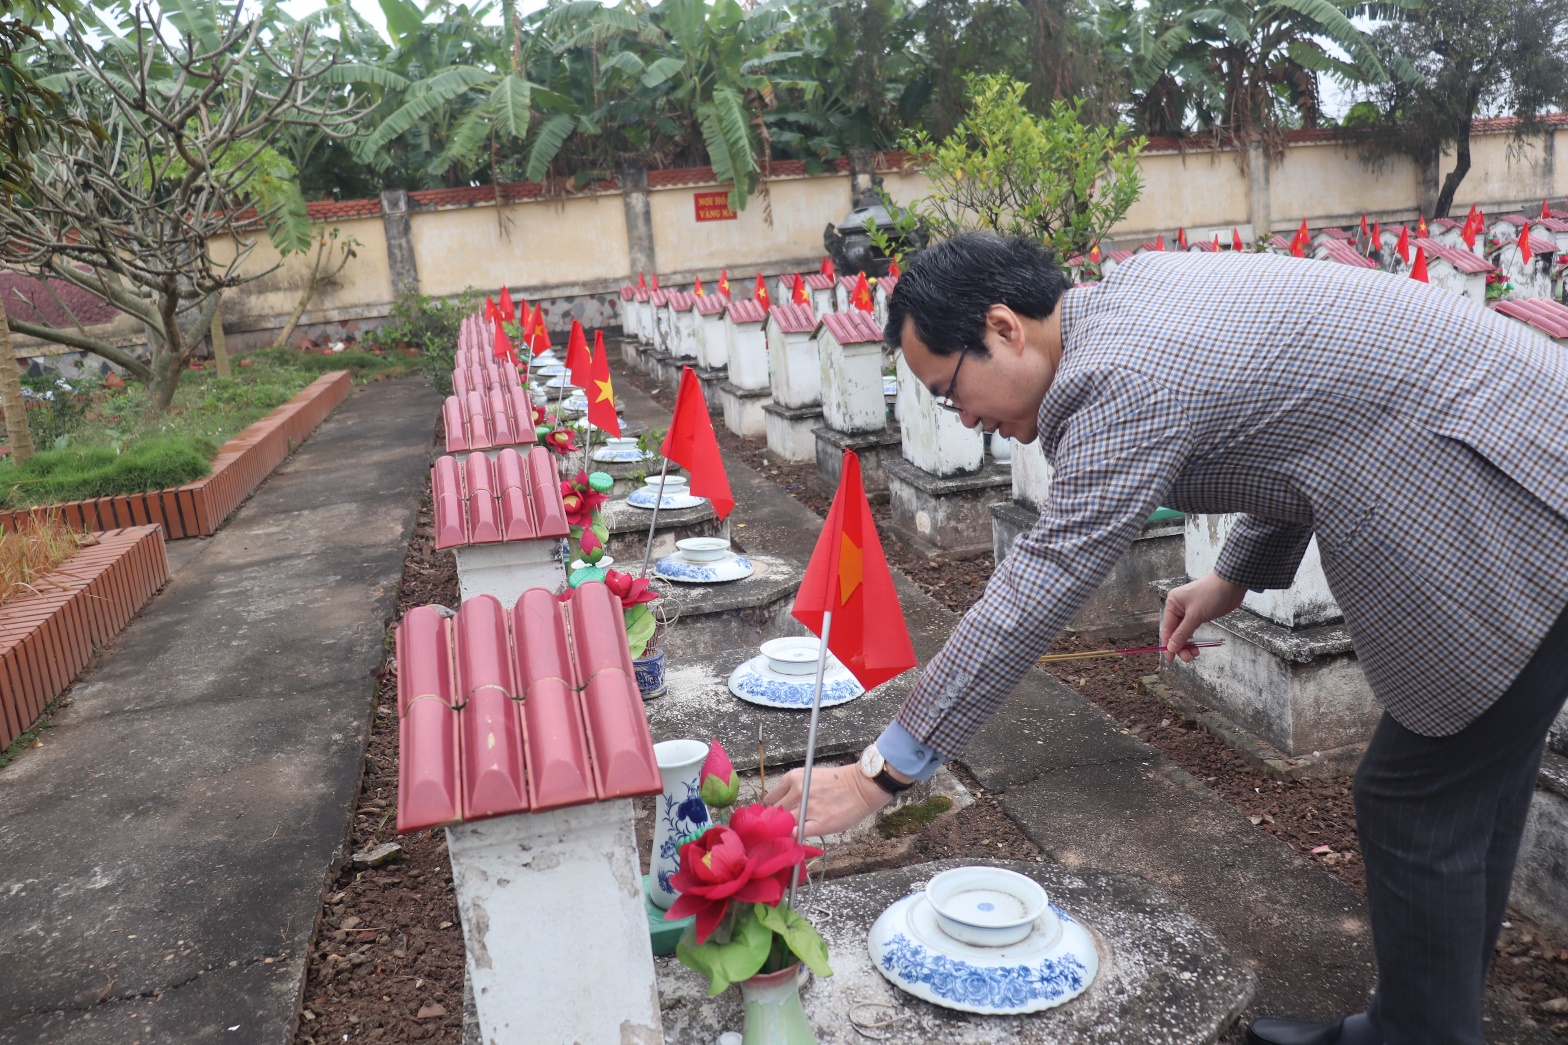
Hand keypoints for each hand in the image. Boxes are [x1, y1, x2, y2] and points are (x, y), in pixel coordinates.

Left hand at [763, 763, 893, 836]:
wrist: (861, 787)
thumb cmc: (837, 783)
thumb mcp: (809, 777)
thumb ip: (793, 791)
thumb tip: (778, 809)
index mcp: (793, 778)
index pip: (769, 799)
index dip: (769, 811)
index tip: (773, 818)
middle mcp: (797, 791)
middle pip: (773, 813)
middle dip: (775, 822)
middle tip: (781, 829)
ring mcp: (807, 808)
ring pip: (782, 825)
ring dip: (782, 832)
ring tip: (788, 835)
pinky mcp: (818, 823)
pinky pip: (795, 834)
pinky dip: (793, 839)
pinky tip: (795, 840)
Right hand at [1161, 571, 1245, 661]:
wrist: (1231, 585)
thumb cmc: (1211, 595)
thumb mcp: (1195, 616)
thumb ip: (1183, 633)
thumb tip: (1171, 648)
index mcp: (1172, 604)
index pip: (1167, 628)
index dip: (1168, 644)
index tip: (1170, 658)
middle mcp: (1178, 608)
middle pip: (1175, 632)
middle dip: (1180, 646)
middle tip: (1187, 659)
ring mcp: (1189, 612)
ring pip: (1184, 632)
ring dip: (1188, 645)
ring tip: (1195, 655)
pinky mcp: (1199, 615)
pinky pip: (1192, 630)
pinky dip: (1194, 639)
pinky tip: (1197, 648)